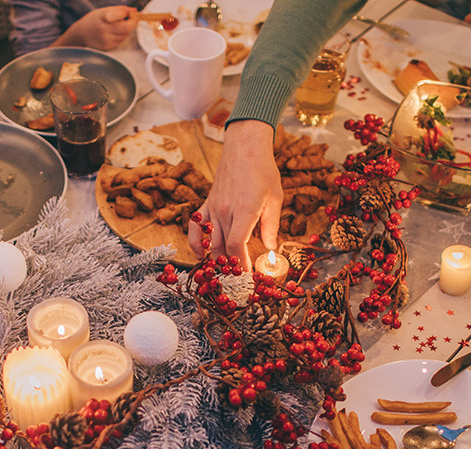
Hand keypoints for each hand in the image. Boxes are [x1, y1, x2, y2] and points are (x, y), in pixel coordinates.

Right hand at [60, 7, 137, 50]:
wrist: (80, 34)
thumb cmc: (94, 20)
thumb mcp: (104, 11)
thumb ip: (120, 10)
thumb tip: (135, 11)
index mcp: (104, 17)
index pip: (123, 15)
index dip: (131, 15)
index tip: (133, 14)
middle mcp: (105, 29)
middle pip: (127, 28)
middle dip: (132, 23)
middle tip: (132, 20)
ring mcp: (106, 39)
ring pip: (125, 35)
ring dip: (126, 30)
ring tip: (119, 25)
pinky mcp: (107, 46)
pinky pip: (120, 41)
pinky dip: (120, 36)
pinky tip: (114, 33)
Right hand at [187, 120, 281, 268]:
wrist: (244, 147)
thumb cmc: (263, 171)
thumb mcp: (275, 198)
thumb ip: (272, 225)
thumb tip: (271, 248)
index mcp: (244, 210)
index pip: (236, 245)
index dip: (241, 263)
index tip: (248, 275)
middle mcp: (225, 210)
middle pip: (222, 247)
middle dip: (230, 266)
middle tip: (238, 278)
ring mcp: (213, 207)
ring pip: (209, 240)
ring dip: (216, 258)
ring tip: (225, 271)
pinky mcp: (207, 203)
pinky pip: (195, 226)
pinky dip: (195, 242)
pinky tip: (200, 254)